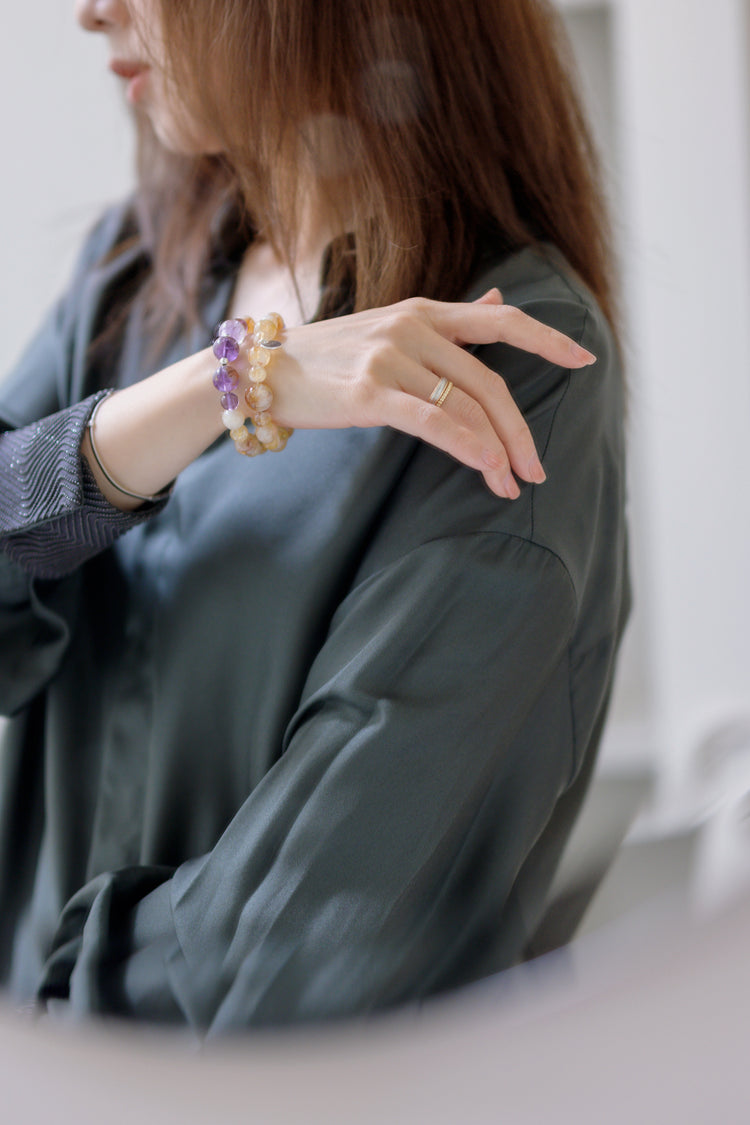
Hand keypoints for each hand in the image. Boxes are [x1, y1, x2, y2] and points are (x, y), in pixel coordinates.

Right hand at [271, 289, 596, 498]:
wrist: (257, 369)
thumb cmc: (325, 356)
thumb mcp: (389, 325)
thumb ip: (446, 320)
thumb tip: (494, 301)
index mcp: (423, 311)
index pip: (500, 320)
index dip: (547, 339)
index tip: (587, 359)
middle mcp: (413, 326)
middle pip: (489, 380)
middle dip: (520, 429)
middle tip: (538, 471)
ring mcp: (390, 356)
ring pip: (466, 405)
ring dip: (497, 451)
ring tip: (511, 485)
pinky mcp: (369, 390)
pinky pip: (434, 421)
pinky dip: (468, 446)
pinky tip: (488, 469)